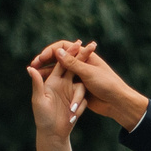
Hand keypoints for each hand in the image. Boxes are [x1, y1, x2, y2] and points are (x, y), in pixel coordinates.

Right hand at [27, 40, 147, 130]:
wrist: (118, 103)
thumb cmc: (107, 85)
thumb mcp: (89, 73)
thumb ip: (73, 63)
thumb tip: (57, 51)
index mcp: (85, 56)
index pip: (64, 47)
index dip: (51, 51)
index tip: (41, 58)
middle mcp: (80, 64)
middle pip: (58, 58)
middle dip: (45, 60)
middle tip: (32, 65)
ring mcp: (78, 76)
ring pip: (58, 70)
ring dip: (46, 71)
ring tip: (34, 74)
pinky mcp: (77, 87)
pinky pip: (62, 82)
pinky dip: (52, 82)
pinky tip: (42, 85)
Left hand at [28, 52, 84, 141]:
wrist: (52, 134)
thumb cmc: (42, 117)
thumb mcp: (39, 100)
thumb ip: (37, 84)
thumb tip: (30, 68)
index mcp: (54, 80)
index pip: (63, 62)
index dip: (70, 52)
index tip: (79, 43)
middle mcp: (64, 83)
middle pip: (76, 67)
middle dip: (84, 58)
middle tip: (93, 46)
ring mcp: (72, 92)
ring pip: (81, 87)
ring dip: (78, 100)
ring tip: (71, 112)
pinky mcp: (78, 102)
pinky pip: (83, 100)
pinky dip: (79, 108)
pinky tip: (72, 117)